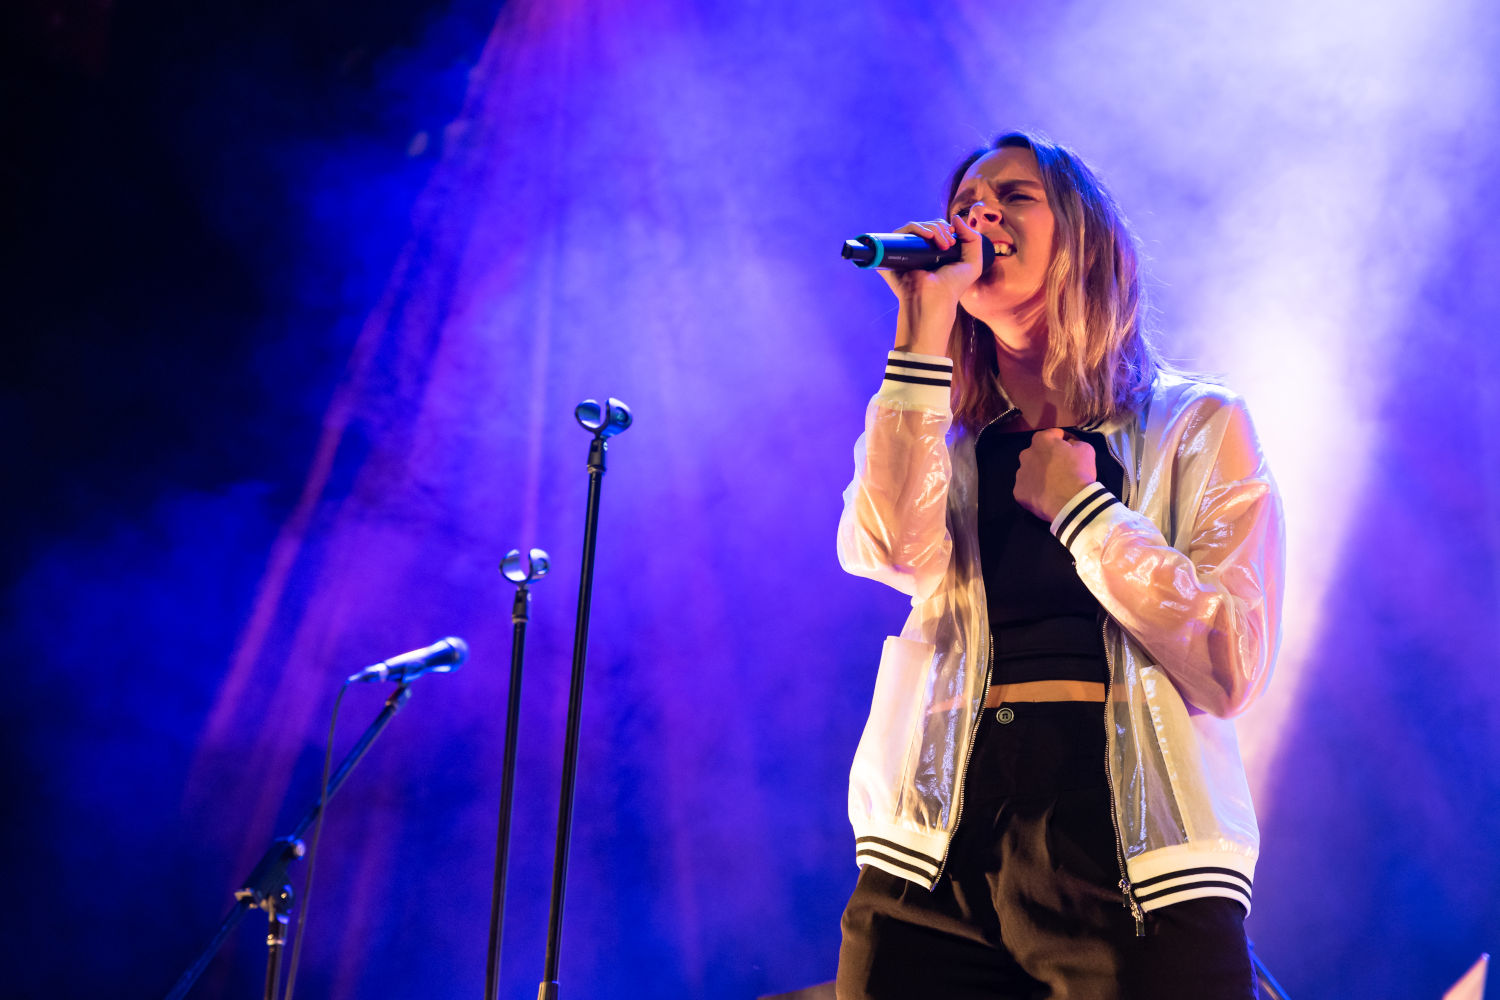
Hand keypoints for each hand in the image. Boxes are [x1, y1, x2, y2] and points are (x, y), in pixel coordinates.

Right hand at [883, 214, 985, 355]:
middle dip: (941, 229)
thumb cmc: (953, 286)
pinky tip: (928, 236)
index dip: (945, 228)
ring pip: (915, 227)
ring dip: (932, 229)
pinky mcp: (893, 254)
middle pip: (927, 225)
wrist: (935, 298)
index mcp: (934, 251)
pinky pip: (901, 232)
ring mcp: (905, 251)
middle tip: (948, 245)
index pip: (937, 228)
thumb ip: (973, 238)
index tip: (954, 241)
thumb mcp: (973, 262)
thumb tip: (955, 218)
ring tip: (941, 244)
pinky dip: (915, 228)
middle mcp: (918, 250)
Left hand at [1014, 429, 1096, 521]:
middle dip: (1049, 458)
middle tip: (1062, 468)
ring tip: (1054, 484)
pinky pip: (1028, 488)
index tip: (1072, 449)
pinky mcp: (1018, 492)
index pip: (1054, 435)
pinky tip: (1047, 495)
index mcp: (1041, 440)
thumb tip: (1070, 445)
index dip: (1065, 441)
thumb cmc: (1078, 472)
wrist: (1071, 501)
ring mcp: (1020, 474)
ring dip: (1040, 474)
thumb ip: (1075, 442)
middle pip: (1039, 453)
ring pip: (1031, 471)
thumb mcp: (1086, 449)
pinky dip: (1036, 490)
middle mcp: (1026, 454)